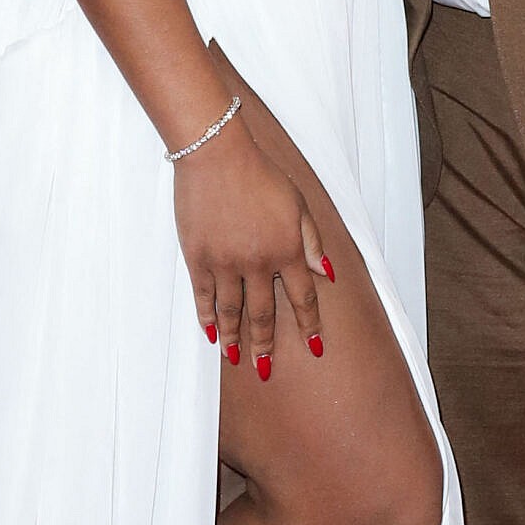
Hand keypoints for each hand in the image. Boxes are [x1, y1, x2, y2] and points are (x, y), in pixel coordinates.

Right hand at [173, 114, 327, 378]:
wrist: (216, 154)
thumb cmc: (261, 174)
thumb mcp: (298, 204)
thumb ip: (312, 241)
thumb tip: (326, 275)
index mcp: (287, 249)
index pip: (302, 297)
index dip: (309, 324)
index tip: (315, 348)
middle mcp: (257, 262)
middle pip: (263, 313)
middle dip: (265, 344)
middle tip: (265, 370)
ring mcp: (225, 262)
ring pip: (232, 311)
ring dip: (234, 338)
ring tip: (235, 359)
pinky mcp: (198, 256)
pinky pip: (204, 295)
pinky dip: (207, 316)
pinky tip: (209, 332)